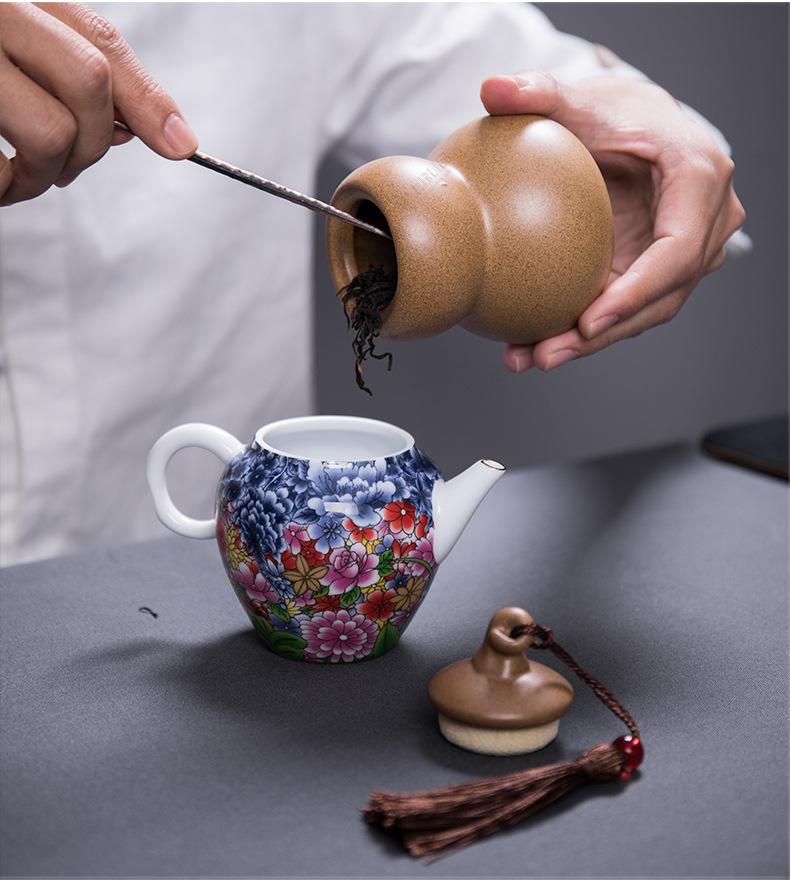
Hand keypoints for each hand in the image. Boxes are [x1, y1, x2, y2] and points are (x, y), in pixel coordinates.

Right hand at [0, 2, 196, 205]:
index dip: (148, 98)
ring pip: (52, 131)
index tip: (183, 146)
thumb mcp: (22, 59)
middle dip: (92, 144)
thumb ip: (76, 80)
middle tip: (65, 173)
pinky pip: (1, 167)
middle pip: (90, 81)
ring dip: (44, 175)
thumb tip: (150, 131)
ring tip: (19, 177)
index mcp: (18, 1)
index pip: (100, 39)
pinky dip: (5, 187)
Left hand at [479, 73, 745, 372]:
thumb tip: (491, 87)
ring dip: (586, 343)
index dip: (638, 291)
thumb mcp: (578, 98)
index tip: (589, 319)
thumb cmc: (613, 111)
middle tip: (543, 355)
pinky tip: (533, 342)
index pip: (678, 250)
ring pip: (642, 313)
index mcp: (698, 178)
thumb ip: (538, 92)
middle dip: (601, 334)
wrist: (631, 128)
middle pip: (661, 297)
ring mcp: (685, 253)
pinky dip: (581, 329)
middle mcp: (705, 223)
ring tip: (526, 357)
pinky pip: (623, 307)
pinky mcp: (656, 271)